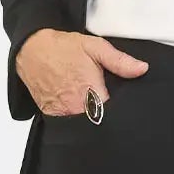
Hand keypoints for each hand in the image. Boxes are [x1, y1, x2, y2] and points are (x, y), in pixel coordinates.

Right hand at [16, 30, 149, 115]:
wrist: (31, 50)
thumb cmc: (63, 49)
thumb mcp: (95, 48)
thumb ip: (120, 61)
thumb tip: (141, 69)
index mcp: (92, 94)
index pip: (114, 117)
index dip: (121, 114)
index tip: (126, 109)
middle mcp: (77, 108)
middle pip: (99, 123)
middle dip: (107, 117)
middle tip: (108, 104)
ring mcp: (63, 115)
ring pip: (85, 125)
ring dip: (91, 118)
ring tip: (91, 103)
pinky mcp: (52, 116)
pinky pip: (69, 124)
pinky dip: (76, 118)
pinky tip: (79, 107)